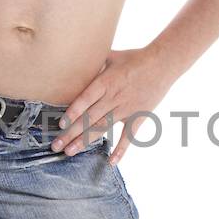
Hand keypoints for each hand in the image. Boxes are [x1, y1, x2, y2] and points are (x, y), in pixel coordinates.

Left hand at [51, 44, 179, 164]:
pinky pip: (129, 137)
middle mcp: (113, 98)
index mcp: (105, 82)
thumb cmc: (135, 58)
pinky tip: (111, 162)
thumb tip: (75, 62)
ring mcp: (126, 109)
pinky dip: (121, 150)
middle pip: (89, 118)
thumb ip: (93, 63)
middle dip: (71, 133)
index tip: (61, 124)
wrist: (163, 63)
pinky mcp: (138, 117)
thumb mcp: (111, 56)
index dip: (73, 112)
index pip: (85, 100)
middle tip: (55, 146)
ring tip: (70, 152)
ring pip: (102, 128)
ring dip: (85, 141)